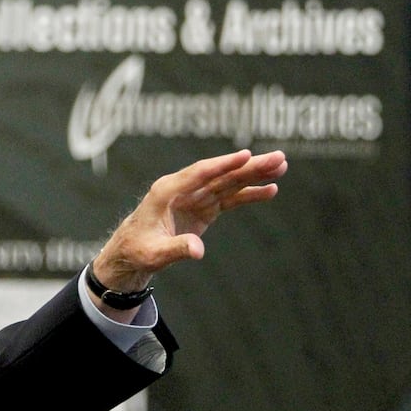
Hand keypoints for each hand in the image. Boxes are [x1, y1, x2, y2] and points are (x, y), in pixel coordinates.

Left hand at [92, 149, 287, 296]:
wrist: (130, 254)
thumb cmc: (137, 251)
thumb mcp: (153, 254)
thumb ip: (175, 249)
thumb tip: (198, 251)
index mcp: (165, 192)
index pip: (198, 174)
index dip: (223, 165)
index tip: (246, 155)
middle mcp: (182, 189)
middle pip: (220, 174)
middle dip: (249, 166)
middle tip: (279, 158)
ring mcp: (194, 197)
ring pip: (228, 182)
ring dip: (254, 175)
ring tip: (281, 166)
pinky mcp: (202, 208)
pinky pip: (229, 198)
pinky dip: (248, 194)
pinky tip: (269, 190)